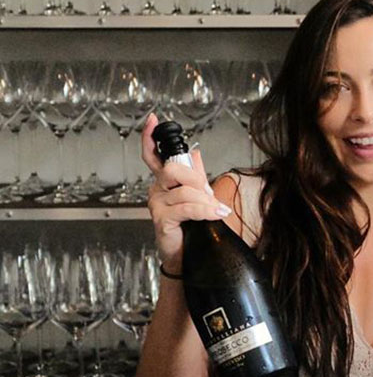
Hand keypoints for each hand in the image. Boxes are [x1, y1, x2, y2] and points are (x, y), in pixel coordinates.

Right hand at [140, 114, 231, 269]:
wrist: (187, 256)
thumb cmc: (190, 227)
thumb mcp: (197, 197)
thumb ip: (196, 175)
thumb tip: (197, 153)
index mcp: (164, 183)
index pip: (153, 156)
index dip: (151, 138)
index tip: (153, 120)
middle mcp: (157, 191)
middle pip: (173, 169)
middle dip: (197, 179)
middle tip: (209, 193)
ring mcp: (157, 205)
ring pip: (185, 190)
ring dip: (207, 201)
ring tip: (217, 211)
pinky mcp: (162, 219)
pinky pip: (188, 208)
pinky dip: (206, 210)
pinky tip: (216, 214)